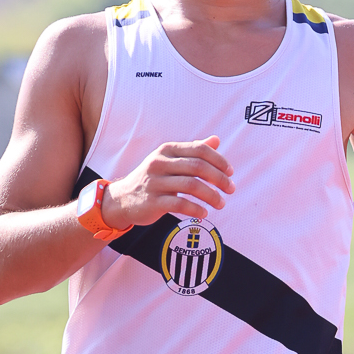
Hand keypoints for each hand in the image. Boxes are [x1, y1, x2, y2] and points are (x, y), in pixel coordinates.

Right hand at [102, 139, 233, 228]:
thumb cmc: (152, 179)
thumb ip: (193, 150)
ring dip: (211, 195)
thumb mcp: (170, 161)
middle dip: (219, 178)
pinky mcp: (152, 201)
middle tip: (231, 189)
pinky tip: (204, 213)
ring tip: (221, 203)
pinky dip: (196, 209)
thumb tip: (216, 140)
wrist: (122, 199)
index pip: (199, 149)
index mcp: (167, 150)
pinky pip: (180, 204)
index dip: (219, 160)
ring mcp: (155, 182)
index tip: (231, 172)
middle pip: (198, 167)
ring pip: (191, 186)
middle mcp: (160, 163)